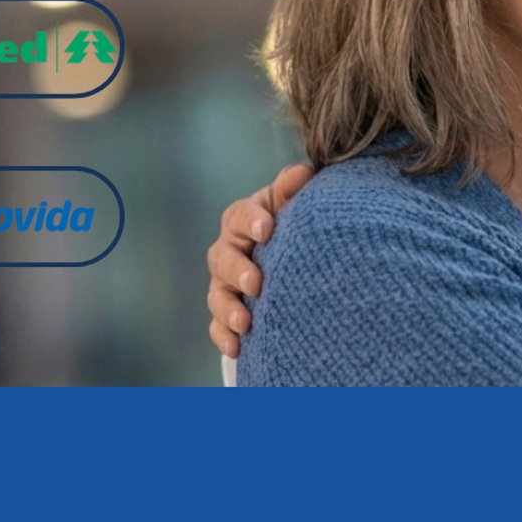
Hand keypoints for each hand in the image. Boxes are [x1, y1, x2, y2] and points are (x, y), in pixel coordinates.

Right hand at [207, 163, 312, 357]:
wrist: (291, 255)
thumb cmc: (292, 222)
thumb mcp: (292, 203)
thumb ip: (293, 188)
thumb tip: (303, 173)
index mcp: (244, 219)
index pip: (239, 215)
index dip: (250, 221)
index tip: (267, 228)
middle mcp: (229, 250)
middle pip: (223, 258)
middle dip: (238, 271)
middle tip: (257, 282)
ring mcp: (225, 283)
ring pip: (217, 295)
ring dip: (229, 309)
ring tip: (246, 322)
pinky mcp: (227, 312)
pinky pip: (218, 326)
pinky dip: (224, 337)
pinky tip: (238, 349)